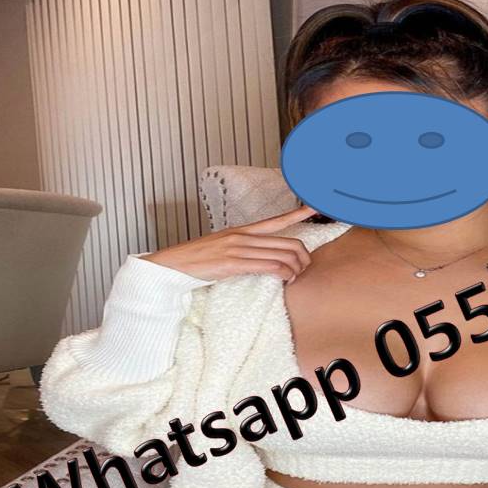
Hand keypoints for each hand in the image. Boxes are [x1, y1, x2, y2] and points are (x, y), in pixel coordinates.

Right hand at [141, 205, 317, 282]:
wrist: (172, 266)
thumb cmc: (197, 260)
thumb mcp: (223, 248)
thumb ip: (244, 249)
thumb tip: (261, 257)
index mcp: (241, 230)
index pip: (276, 220)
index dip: (299, 213)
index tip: (316, 206)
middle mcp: (243, 236)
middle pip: (288, 242)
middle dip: (303, 257)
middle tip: (304, 269)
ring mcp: (238, 248)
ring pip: (282, 255)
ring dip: (295, 269)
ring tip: (294, 278)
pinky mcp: (233, 263)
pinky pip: (269, 266)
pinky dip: (283, 274)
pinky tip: (285, 280)